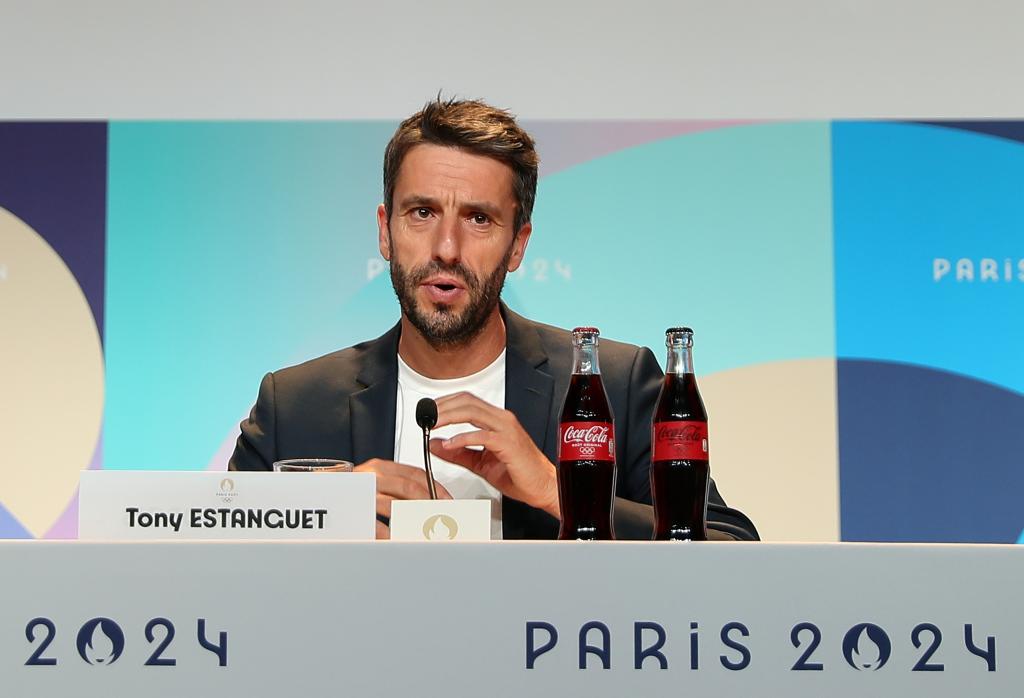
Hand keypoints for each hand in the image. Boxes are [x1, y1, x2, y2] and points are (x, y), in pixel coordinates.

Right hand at [353, 458, 451, 538]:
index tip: (448, 503)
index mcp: (381, 467)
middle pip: (411, 490)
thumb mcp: (374, 483)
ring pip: (397, 507)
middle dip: (431, 505)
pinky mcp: (353, 510)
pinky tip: (399, 541)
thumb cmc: (347, 492)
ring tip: (425, 532)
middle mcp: (372, 476)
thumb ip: (397, 488)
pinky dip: (392, 535)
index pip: (418, 475)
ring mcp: (362, 493)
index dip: (437, 489)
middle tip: (442, 519)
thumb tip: (428, 501)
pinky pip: (378, 526)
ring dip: (415, 522)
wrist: (315, 495)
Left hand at [430, 391, 559, 517]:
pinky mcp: (508, 443)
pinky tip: (449, 444)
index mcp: (496, 421)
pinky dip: (462, 438)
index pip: (467, 401)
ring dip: (449, 416)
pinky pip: (482, 436)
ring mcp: (506, 429)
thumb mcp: (480, 463)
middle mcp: (502, 420)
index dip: (445, 402)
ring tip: (432, 425)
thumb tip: (436, 445)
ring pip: (473, 412)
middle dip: (443, 407)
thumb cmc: (520, 474)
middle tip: (425, 416)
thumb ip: (458, 453)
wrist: (543, 487)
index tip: (429, 411)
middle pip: (467, 401)